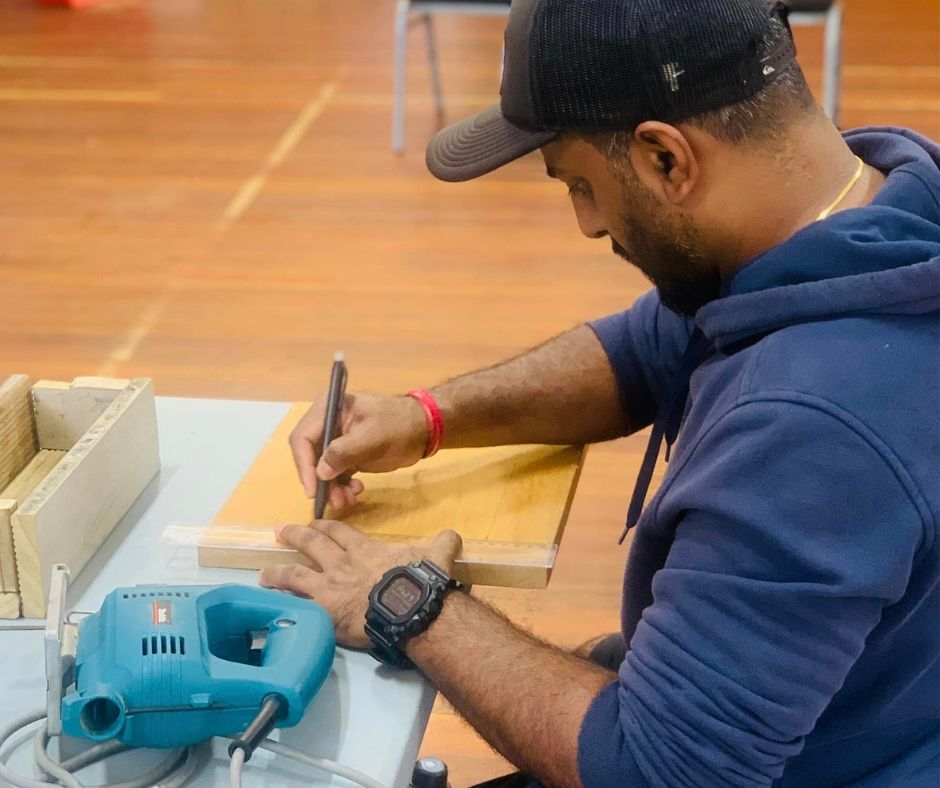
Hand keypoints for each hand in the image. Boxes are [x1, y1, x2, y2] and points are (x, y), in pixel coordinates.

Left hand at [259, 520, 461, 647]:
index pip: (339, 532)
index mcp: (365, 550)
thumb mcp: (437, 555)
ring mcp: (328, 589)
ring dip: (277, 573)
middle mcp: (341, 565)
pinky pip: (296, 607)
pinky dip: (281, 605)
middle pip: (311, 544)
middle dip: (294, 536)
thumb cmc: (421, 583)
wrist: (411, 610)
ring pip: (293, 576)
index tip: (314, 523)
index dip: (324, 526)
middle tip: (279, 531)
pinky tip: (271, 606)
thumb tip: (454, 536)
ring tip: (264, 574)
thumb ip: (442, 543)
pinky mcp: (323, 615)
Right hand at [289, 392, 428, 511]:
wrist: (424, 429)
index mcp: (329, 408)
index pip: (303, 438)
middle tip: (334, 500)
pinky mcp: (347, 455)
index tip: (313, 489)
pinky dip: (342, 486)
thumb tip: (320, 472)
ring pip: (322, 469)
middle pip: (309, 456)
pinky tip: (356, 492)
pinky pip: (336, 474)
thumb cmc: (399, 425)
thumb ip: (344, 452)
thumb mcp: (372, 436)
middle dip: (320, 480)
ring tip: (347, 500)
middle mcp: (327, 422)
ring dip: (332, 487)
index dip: (305, 465)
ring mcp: (337, 440)